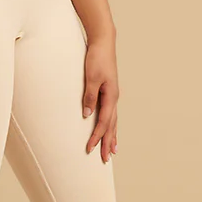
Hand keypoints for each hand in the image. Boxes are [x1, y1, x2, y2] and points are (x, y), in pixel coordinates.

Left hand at [82, 35, 118, 162]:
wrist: (103, 42)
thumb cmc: (97, 58)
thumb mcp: (91, 77)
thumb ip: (89, 96)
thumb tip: (87, 114)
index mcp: (111, 96)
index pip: (104, 122)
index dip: (97, 136)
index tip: (90, 148)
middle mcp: (114, 98)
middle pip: (111, 125)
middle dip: (108, 142)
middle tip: (105, 159)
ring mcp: (112, 95)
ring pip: (113, 121)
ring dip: (111, 136)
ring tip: (112, 150)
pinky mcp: (109, 91)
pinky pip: (110, 113)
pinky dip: (110, 125)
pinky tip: (109, 129)